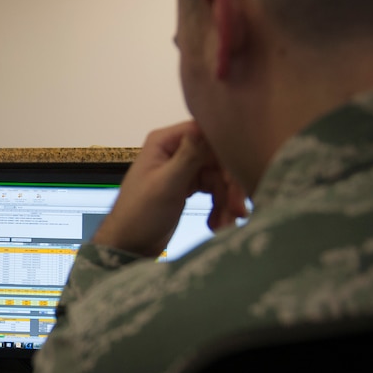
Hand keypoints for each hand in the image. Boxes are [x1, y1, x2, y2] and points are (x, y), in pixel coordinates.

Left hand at [93, 121, 247, 256]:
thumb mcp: (166, 185)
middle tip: (237, 210)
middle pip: (218, 157)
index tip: (243, 171)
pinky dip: (219, 207)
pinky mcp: (188, 187)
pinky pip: (214, 191)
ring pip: (219, 177)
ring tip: (226, 224)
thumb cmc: (138, 215)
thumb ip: (189, 156)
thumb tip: (209, 126)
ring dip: (226, 201)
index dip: (227, 150)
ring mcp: (183, 169)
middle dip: (230, 185)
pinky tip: (216, 224)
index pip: (207, 132)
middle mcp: (175, 150)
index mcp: (165, 142)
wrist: (129, 247)